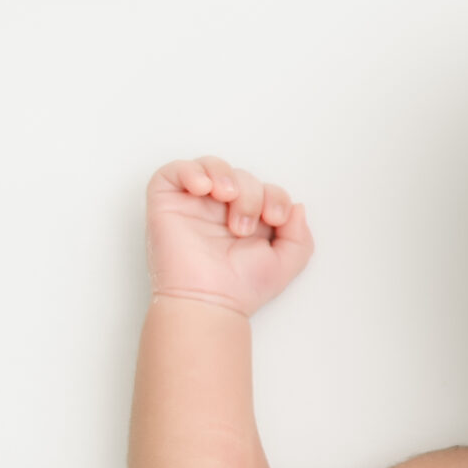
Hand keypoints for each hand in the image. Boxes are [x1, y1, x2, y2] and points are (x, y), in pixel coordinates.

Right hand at [144, 156, 313, 317]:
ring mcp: (193, 205)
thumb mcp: (288, 261)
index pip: (266, 189)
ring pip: (211, 166)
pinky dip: (191, 171)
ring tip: (228, 197)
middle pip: (241, 176)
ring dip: (226, 176)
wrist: (210, 301)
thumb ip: (300, 234)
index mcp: (248, 219)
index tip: (275, 220)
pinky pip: (174, 172)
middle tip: (244, 226)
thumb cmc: (242, 286)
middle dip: (251, 194)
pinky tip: (204, 189)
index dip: (275, 196)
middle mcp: (220, 210)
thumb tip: (296, 207)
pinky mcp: (167, 204)